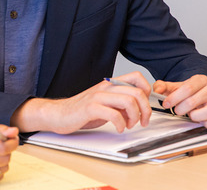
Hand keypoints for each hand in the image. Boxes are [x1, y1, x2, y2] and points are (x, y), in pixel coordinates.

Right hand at [11, 71, 152, 133]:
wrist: (59, 114)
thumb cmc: (82, 111)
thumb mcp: (106, 104)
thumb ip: (121, 103)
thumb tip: (138, 108)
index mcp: (110, 84)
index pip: (136, 77)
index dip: (147, 91)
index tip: (145, 105)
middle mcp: (105, 87)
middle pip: (137, 92)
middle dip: (146, 109)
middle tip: (142, 121)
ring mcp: (98, 97)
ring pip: (129, 101)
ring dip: (134, 117)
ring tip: (129, 125)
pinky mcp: (90, 108)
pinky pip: (114, 115)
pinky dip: (121, 124)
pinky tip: (118, 128)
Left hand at [153, 74, 206, 128]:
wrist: (202, 93)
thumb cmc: (189, 91)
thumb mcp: (175, 87)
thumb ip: (163, 86)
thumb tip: (157, 90)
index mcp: (201, 80)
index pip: (187, 88)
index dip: (174, 98)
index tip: (166, 103)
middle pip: (194, 101)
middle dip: (181, 108)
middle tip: (177, 110)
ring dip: (195, 116)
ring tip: (191, 113)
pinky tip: (200, 120)